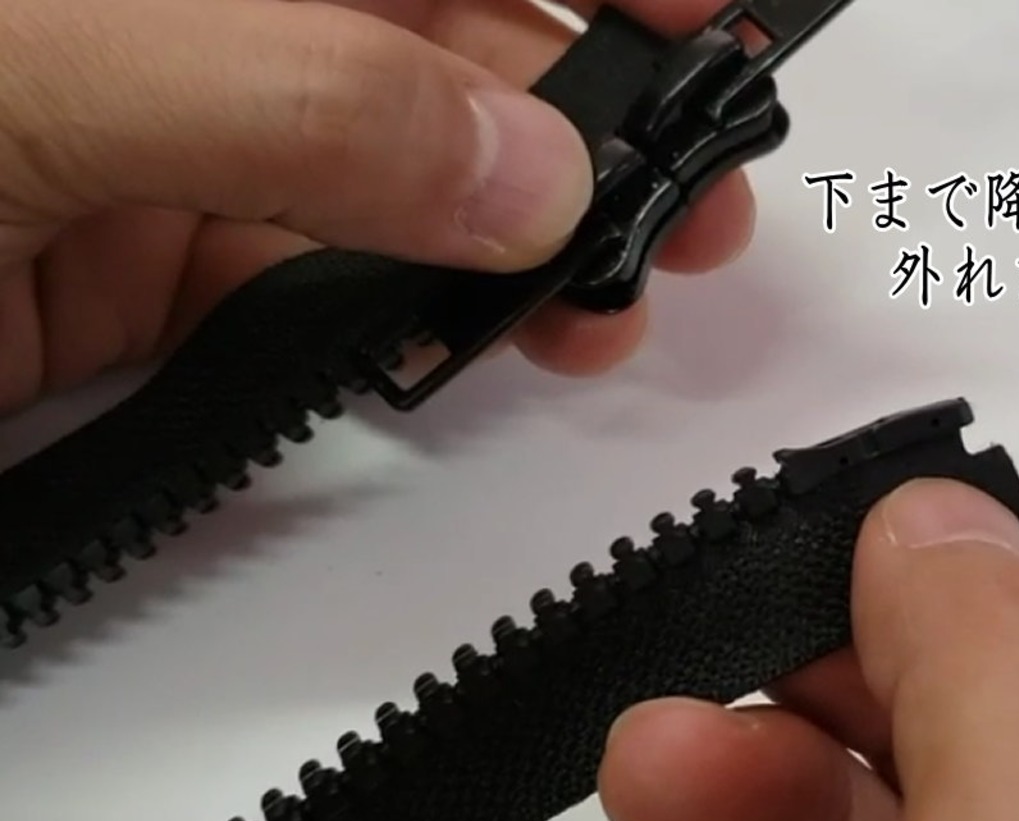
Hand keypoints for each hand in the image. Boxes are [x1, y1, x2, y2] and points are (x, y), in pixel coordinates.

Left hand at [0, 0, 752, 414]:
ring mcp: (177, 151)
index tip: (711, 19)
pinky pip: (313, 298)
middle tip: (690, 205)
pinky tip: (474, 348)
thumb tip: (524, 174)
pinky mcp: (150, 278)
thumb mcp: (54, 73)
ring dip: (511, 248)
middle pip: (438, 57)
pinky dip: (403, 331)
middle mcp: (199, 31)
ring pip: (393, 192)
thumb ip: (303, 104)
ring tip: (608, 306)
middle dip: (583, 125)